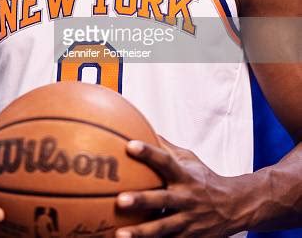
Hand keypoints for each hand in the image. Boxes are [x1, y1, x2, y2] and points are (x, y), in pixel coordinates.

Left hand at [116, 137, 238, 236]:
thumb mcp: (189, 159)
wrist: (233, 208)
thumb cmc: (204, 179)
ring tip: (120, 234)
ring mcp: (187, 222)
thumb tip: (141, 127)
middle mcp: (186, 199)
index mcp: (184, 176)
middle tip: (121, 200)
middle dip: (142, 201)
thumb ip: (166, 147)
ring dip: (142, 232)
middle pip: (162, 200)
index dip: (149, 153)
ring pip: (163, 228)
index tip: (130, 145)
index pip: (165, 160)